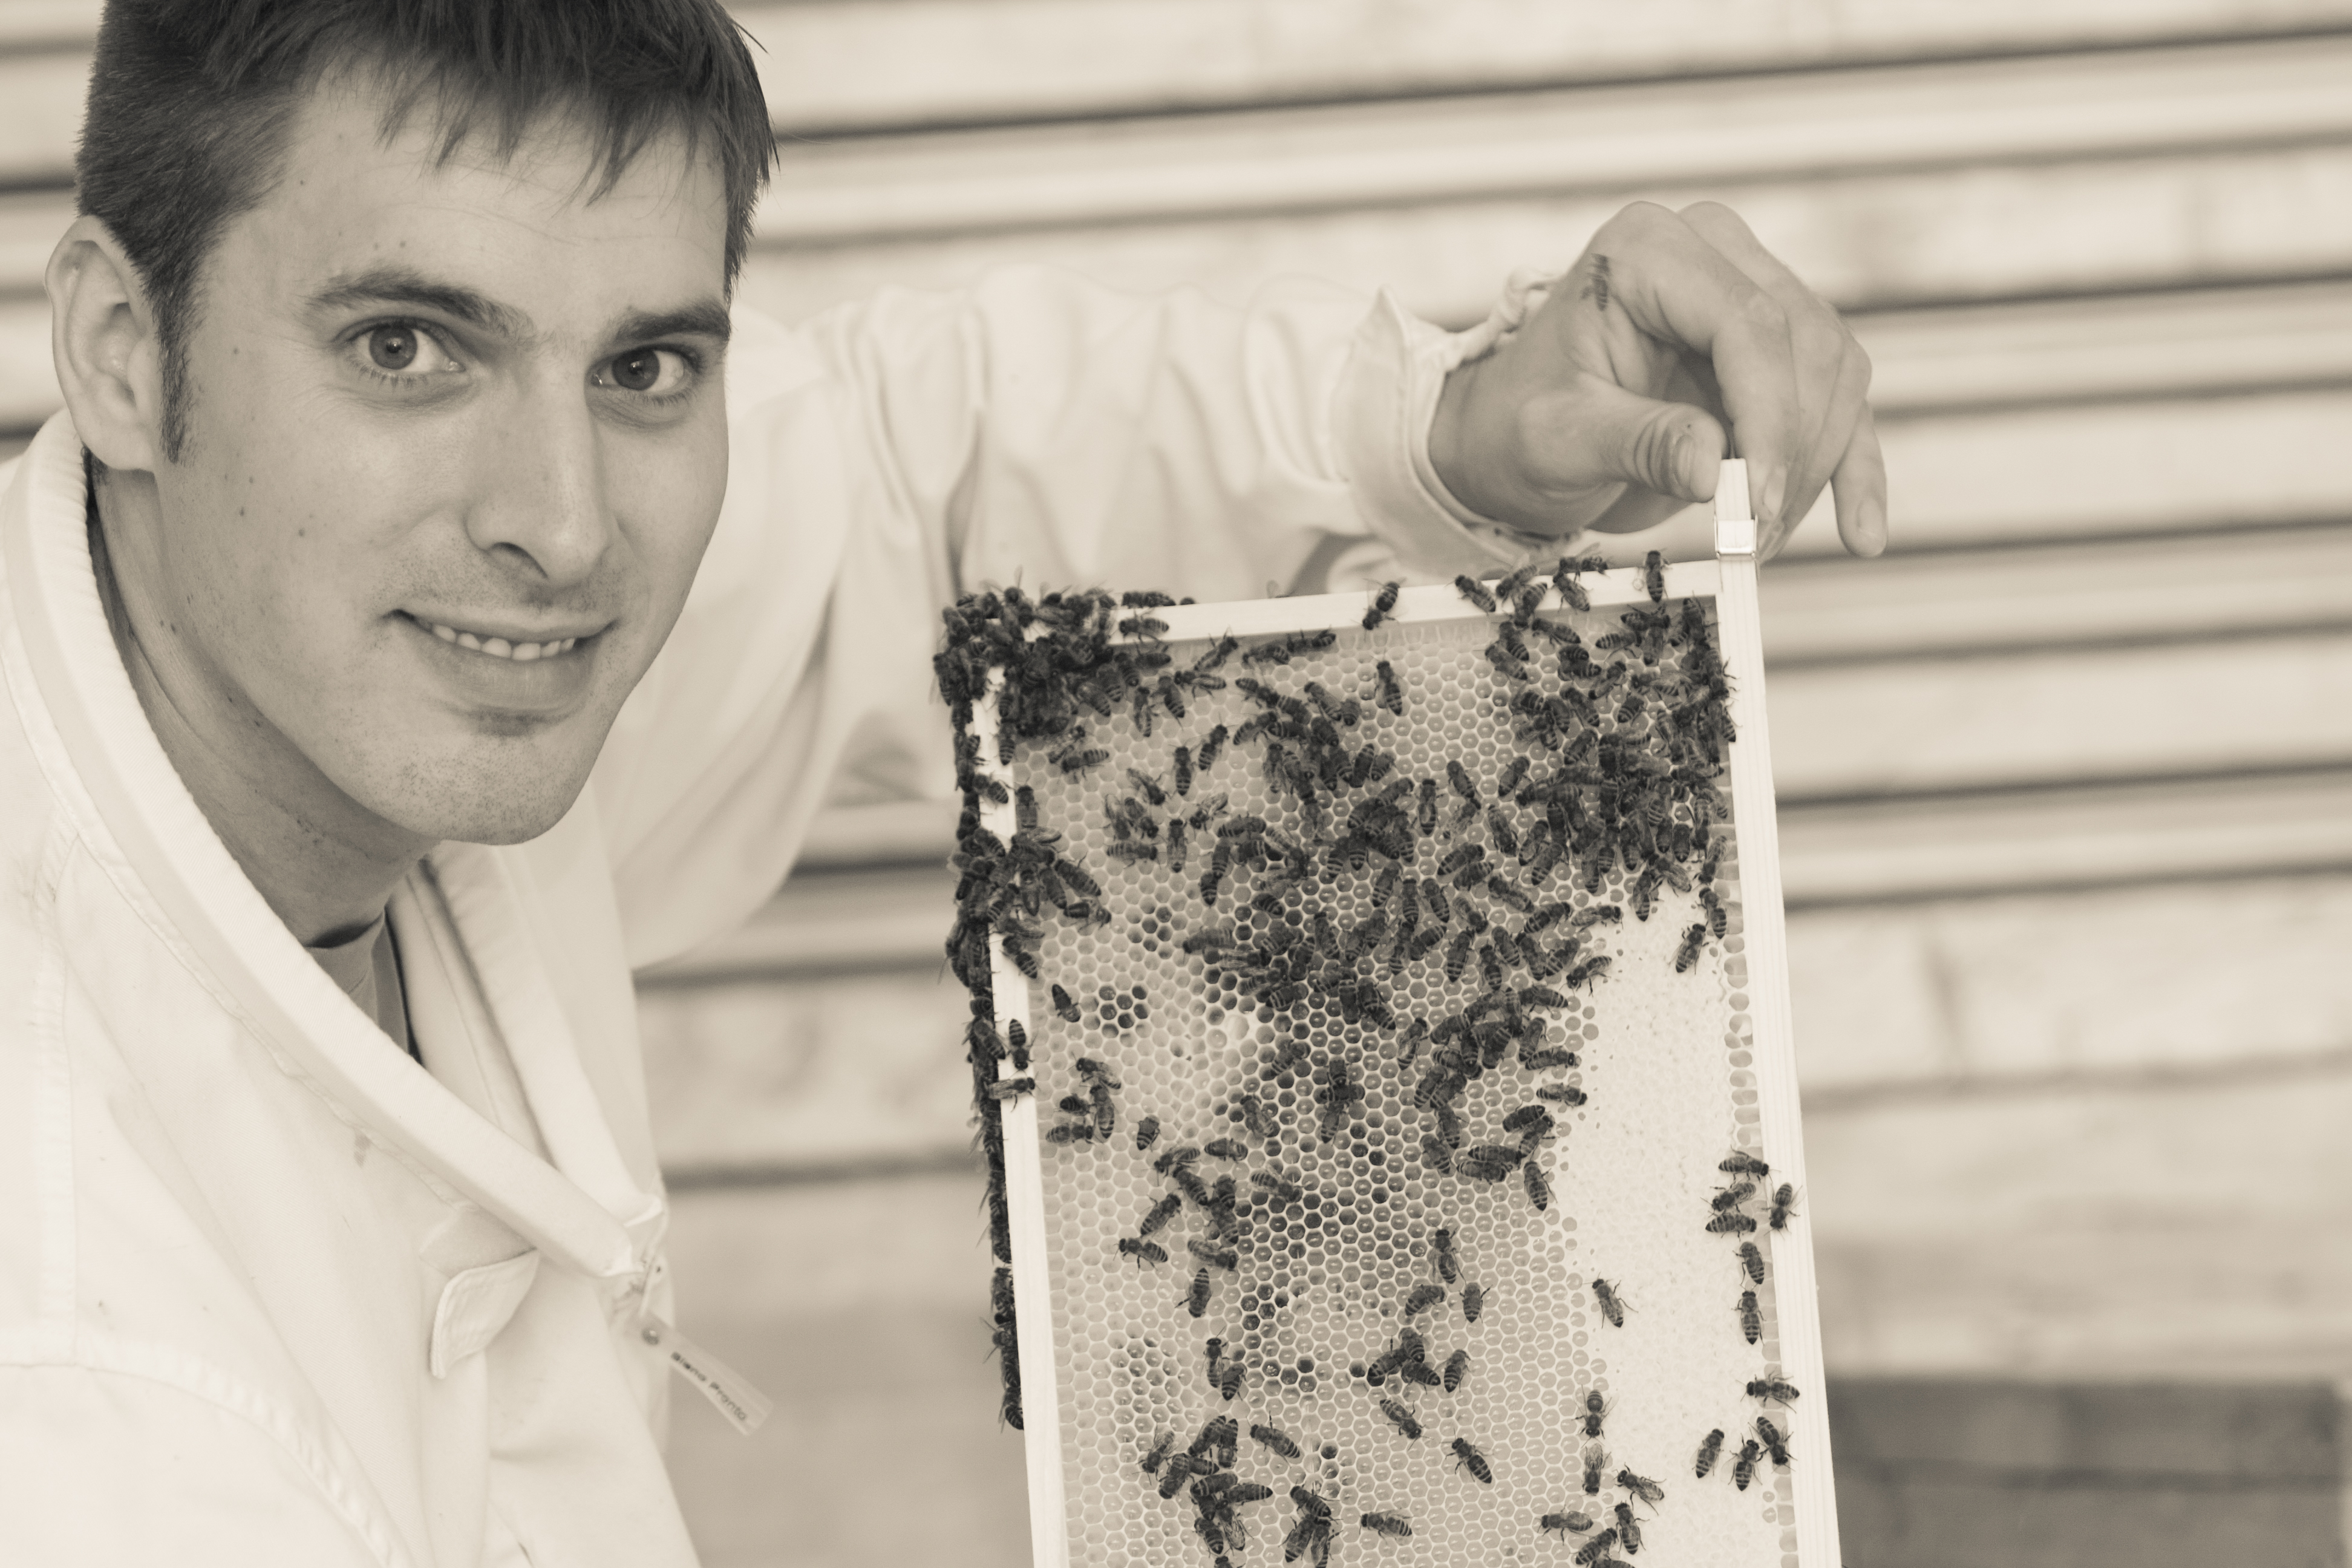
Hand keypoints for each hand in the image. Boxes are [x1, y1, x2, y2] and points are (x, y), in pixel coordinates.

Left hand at [1428, 201, 1885, 559]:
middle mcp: (1712, 252)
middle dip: (1792, 453)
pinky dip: (1852, 470)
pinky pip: (1840, 403)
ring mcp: (1753, 292)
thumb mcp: (1556, 440)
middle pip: (1805, 345)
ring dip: (1814, 468)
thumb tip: (1715, 469)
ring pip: (1834, 374)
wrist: (1512, 437)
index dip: (1769, 418)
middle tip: (1754, 540)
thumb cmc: (1518, 427)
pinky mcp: (1779, 349)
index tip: (1760, 504)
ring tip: (1758, 543)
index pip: (1747, 323)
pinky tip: (1861, 533)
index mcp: (1647, 251)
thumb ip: (1634, 444)